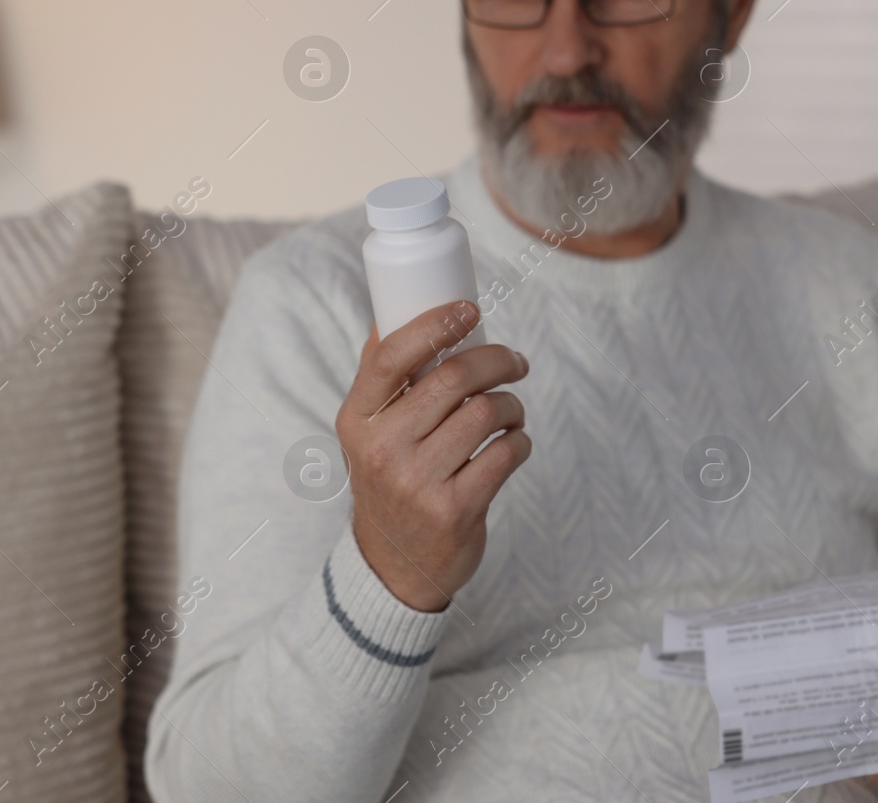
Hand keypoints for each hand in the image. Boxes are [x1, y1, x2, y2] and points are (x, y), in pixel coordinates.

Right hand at [337, 300, 530, 611]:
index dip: (434, 324)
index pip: (390, 357)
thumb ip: (383, 381)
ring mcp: (417, 483)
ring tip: (510, 410)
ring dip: (511, 403)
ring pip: (485, 412)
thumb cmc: (391, 481)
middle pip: (453, 379)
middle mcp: (382, 450)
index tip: (470, 310)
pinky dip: (520, 441)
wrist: (395, 567)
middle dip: (497, 360)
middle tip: (515, 361)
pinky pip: (505, 453)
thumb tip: (402, 311)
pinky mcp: (455, 510)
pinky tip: (513, 443)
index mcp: (357, 420)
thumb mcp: (368, 434)